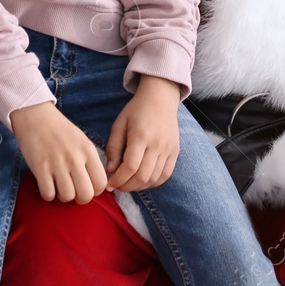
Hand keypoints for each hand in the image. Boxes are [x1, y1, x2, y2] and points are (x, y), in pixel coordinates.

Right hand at [11, 102, 108, 202]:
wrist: (36, 116)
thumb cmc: (60, 130)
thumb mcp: (82, 141)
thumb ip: (90, 160)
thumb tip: (97, 184)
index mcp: (88, 151)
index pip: (101, 183)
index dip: (96, 190)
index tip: (88, 187)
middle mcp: (75, 158)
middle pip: (86, 194)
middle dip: (81, 198)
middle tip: (74, 191)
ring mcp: (57, 164)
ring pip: (67, 197)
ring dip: (63, 196)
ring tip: (60, 186)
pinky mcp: (40, 168)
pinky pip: (48, 194)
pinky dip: (48, 194)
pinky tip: (48, 185)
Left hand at [106, 75, 181, 191]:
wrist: (160, 98)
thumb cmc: (136, 110)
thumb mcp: (119, 124)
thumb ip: (113, 147)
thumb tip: (110, 170)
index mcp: (141, 136)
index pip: (130, 166)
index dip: (118, 180)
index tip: (109, 184)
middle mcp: (157, 144)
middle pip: (142, 176)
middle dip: (127, 186)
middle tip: (117, 186)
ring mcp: (168, 149)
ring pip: (154, 179)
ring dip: (139, 187)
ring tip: (128, 184)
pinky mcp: (175, 152)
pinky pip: (165, 175)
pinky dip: (153, 183)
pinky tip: (143, 181)